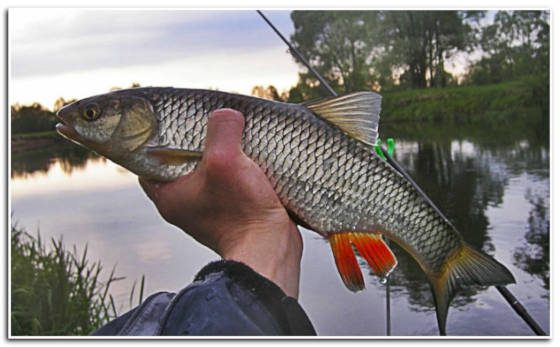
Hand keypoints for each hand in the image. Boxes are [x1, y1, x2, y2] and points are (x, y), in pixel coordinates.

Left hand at [139, 108, 302, 297]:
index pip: (150, 160)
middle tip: (209, 125)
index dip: (160, 138)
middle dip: (196, 143)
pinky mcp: (231, 212)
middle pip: (181, 162)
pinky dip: (236, 170)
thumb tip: (227, 113)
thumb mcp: (226, 161)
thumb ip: (221, 130)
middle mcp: (184, 203)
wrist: (271, 249)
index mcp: (169, 195)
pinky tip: (249, 159)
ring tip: (233, 138)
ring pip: (207, 172)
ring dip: (220, 155)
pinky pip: (227, 183)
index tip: (176, 123)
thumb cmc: (242, 212)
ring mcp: (208, 209)